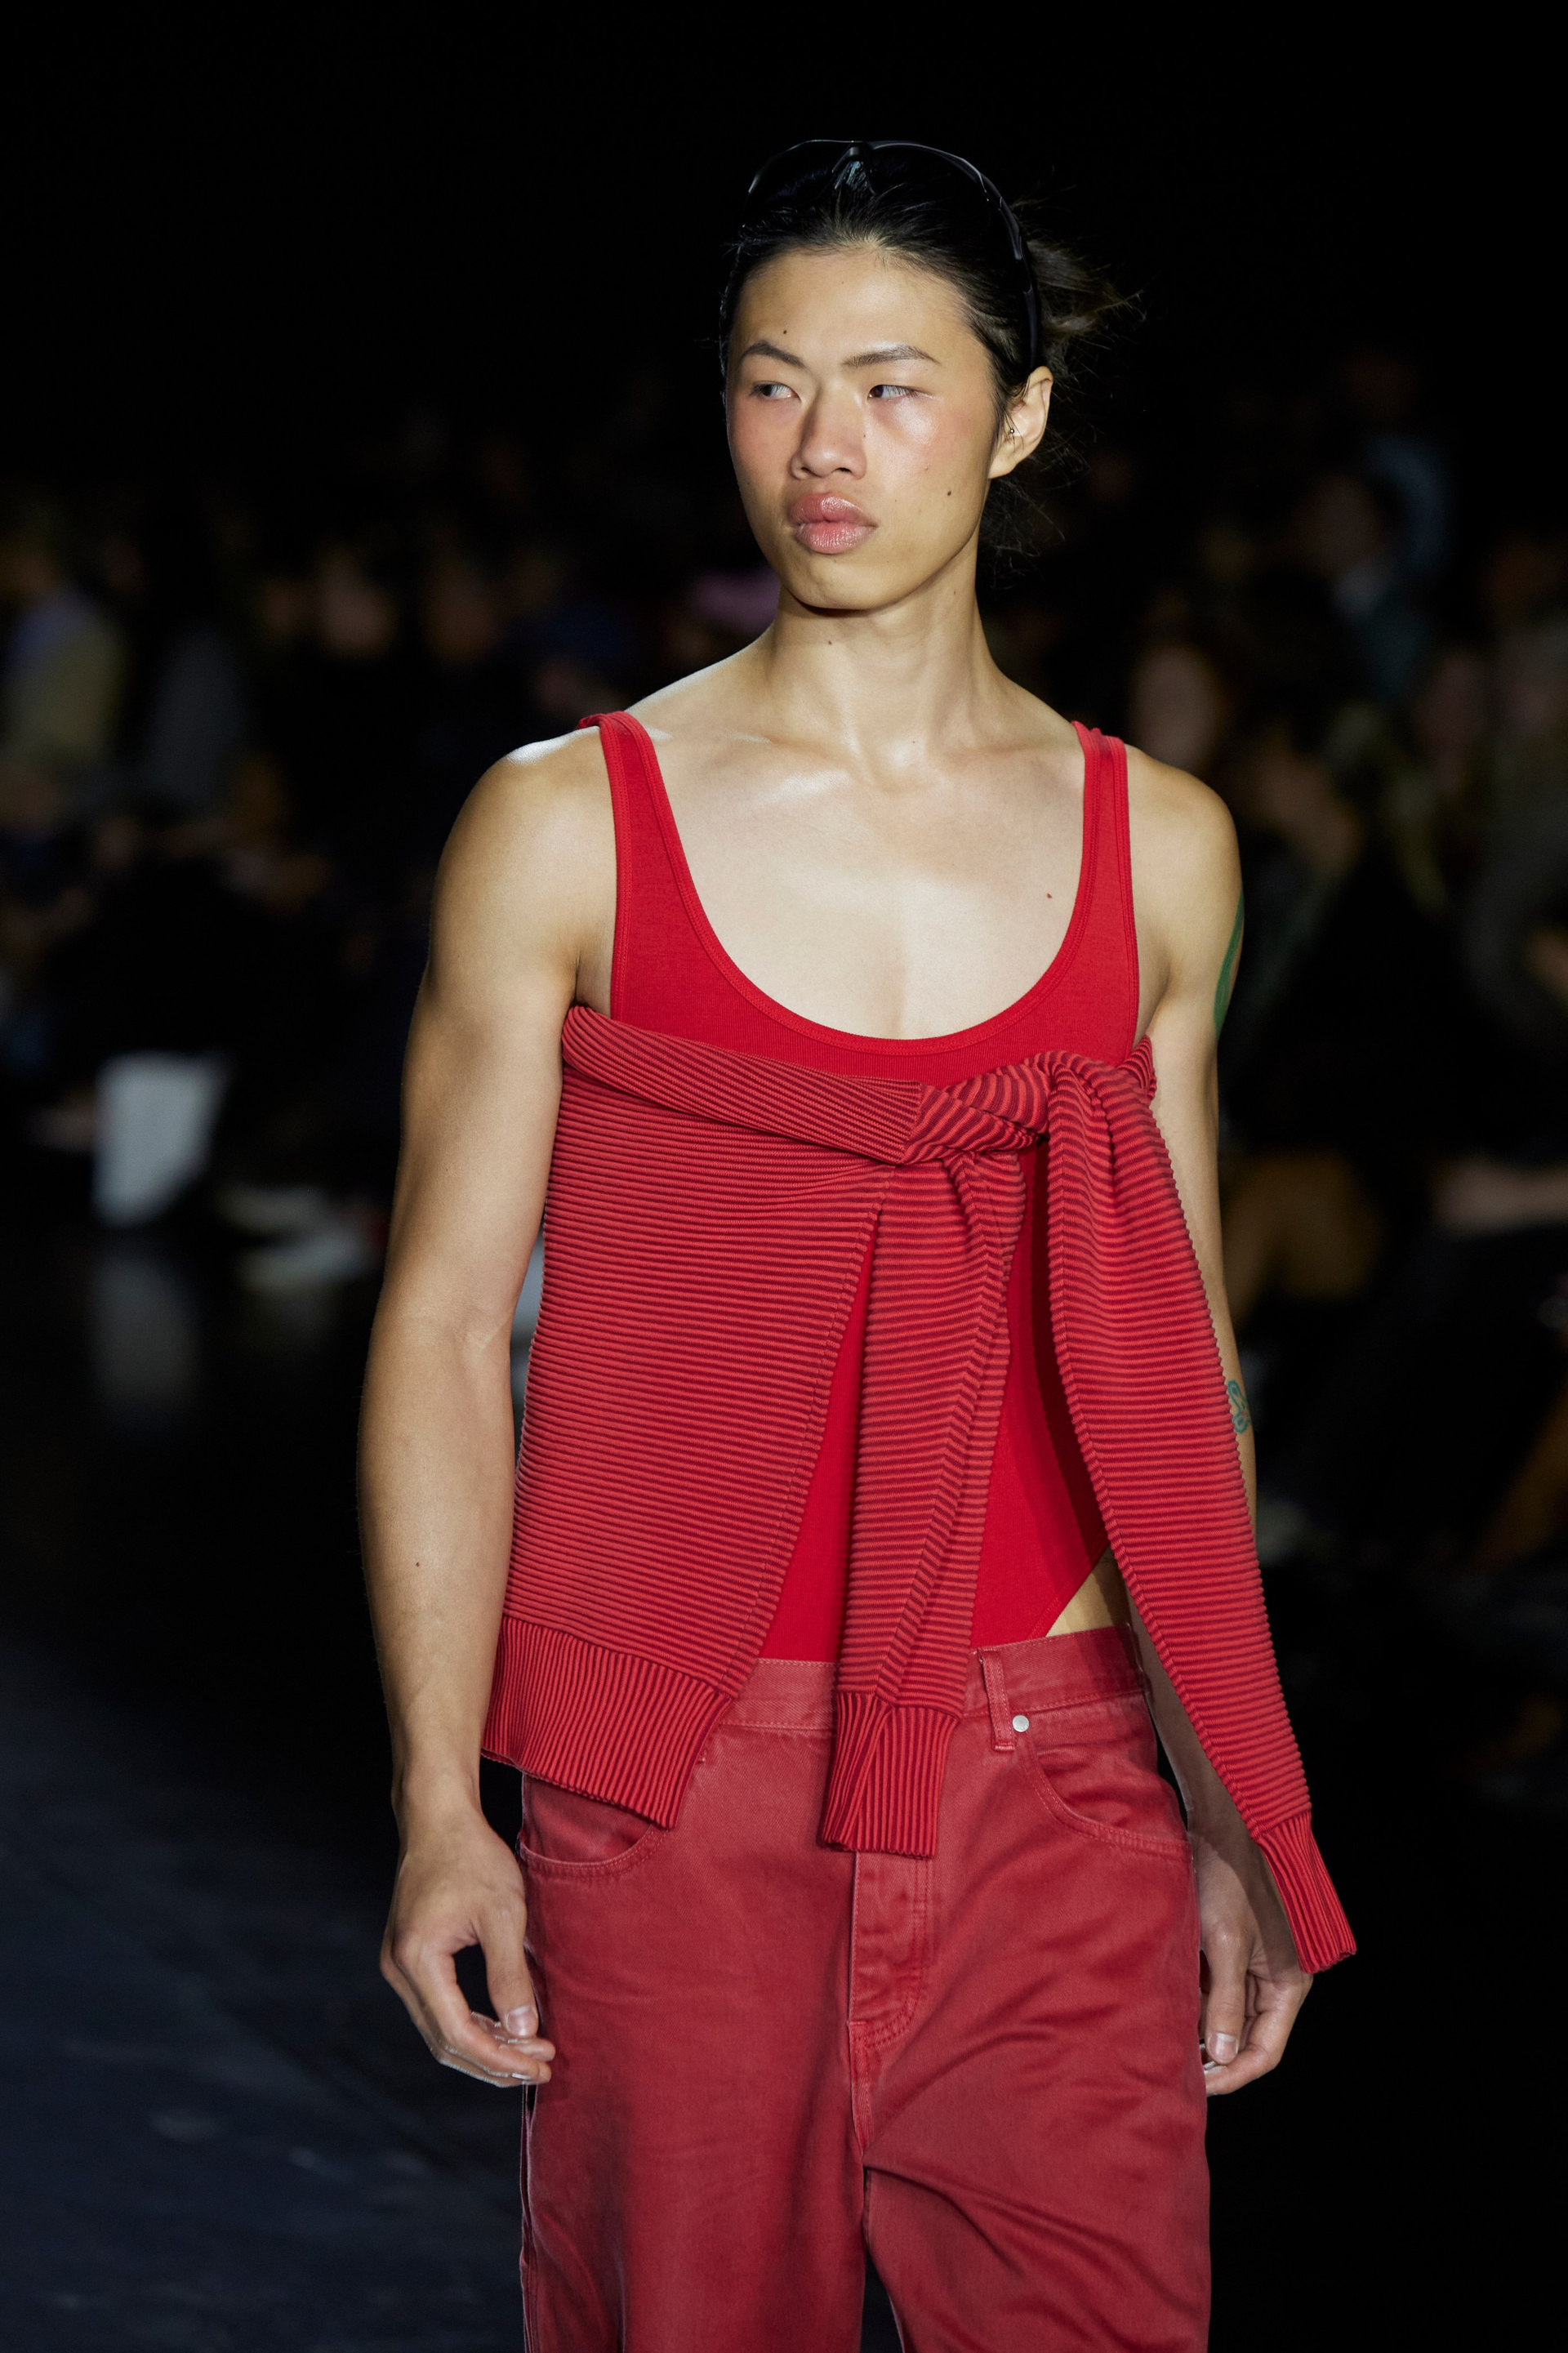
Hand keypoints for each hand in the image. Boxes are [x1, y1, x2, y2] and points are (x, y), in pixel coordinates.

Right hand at [381, 1796, 554, 2088]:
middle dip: (495, 2061)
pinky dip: (471, 2024)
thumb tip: (524, 2033)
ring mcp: (399, 1964)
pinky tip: (505, 2026)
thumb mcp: (504, 1913)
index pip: (458, 2033)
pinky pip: (438, 2007)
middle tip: (541, 2067)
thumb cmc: (472, 1856)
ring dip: (485, 2046)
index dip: (501, 2058)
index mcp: (418, 1960)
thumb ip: (511, 1975)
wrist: (438, 1817)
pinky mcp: (408, 1956)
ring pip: (439, 2029)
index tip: (541, 2065)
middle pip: (444, 2041)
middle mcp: (398, 1969)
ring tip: (531, 2052)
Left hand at [1192, 1820, 1310, 2095]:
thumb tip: (1221, 2055)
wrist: (1221, 1826)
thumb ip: (1222, 2001)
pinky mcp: (1233, 1949)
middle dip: (1215, 2056)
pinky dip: (1196, 2002)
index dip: (1233, 2074)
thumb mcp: (1224, 1942)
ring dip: (1202, 2030)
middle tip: (1176, 2072)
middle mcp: (1276, 1979)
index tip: (1198, 2087)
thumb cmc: (1229, 1879)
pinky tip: (1168, 2011)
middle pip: (1247, 2036)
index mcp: (1288, 1983)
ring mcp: (1255, 1965)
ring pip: (1228, 2015)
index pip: (1265, 2051)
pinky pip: (1217, 1990)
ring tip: (1167, 2045)